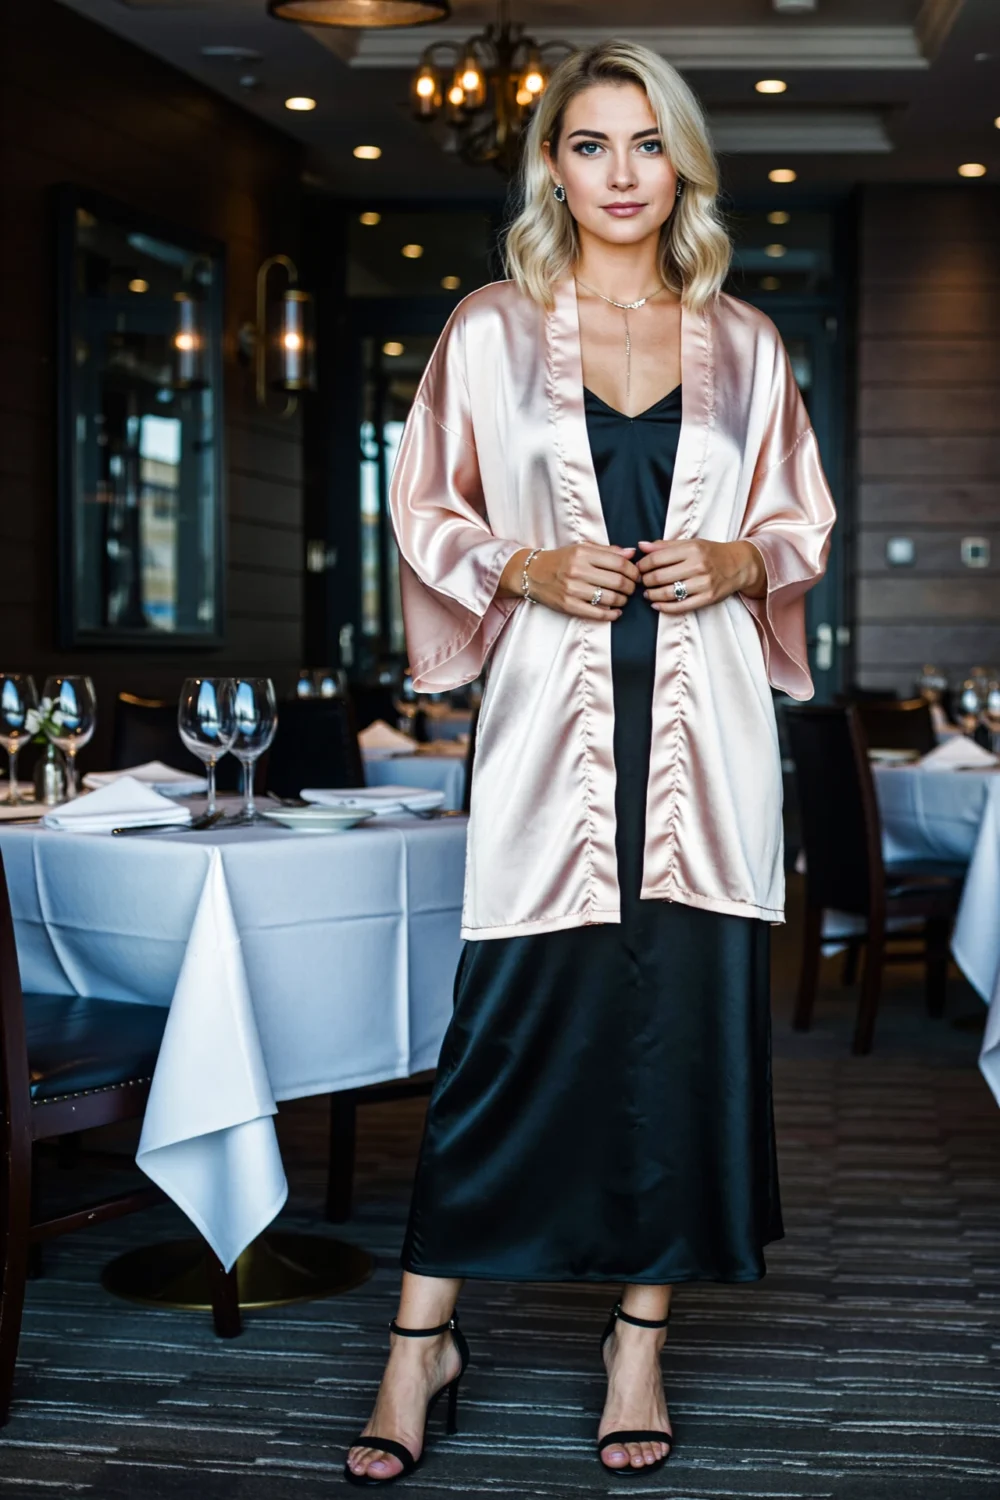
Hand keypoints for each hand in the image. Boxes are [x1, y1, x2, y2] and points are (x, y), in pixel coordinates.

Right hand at [499, 544, 640, 620]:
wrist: (532, 573)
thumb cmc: (561, 560)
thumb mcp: (582, 548)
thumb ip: (607, 551)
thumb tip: (632, 553)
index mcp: (583, 553)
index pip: (619, 562)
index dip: (633, 570)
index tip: (636, 575)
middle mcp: (577, 570)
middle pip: (617, 581)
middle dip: (630, 587)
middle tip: (632, 589)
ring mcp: (572, 589)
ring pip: (610, 598)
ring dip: (622, 601)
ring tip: (623, 599)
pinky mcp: (568, 605)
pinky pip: (597, 613)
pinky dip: (611, 614)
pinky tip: (616, 612)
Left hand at [636, 538, 765, 613]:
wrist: (739, 565)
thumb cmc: (711, 553)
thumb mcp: (690, 544)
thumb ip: (664, 546)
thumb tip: (641, 546)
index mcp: (691, 549)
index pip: (656, 559)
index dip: (642, 565)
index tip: (638, 568)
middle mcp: (698, 565)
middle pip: (659, 577)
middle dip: (645, 581)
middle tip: (641, 582)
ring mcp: (703, 583)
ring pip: (667, 593)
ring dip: (652, 595)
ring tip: (647, 593)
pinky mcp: (708, 598)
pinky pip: (680, 606)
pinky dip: (664, 607)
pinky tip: (656, 604)